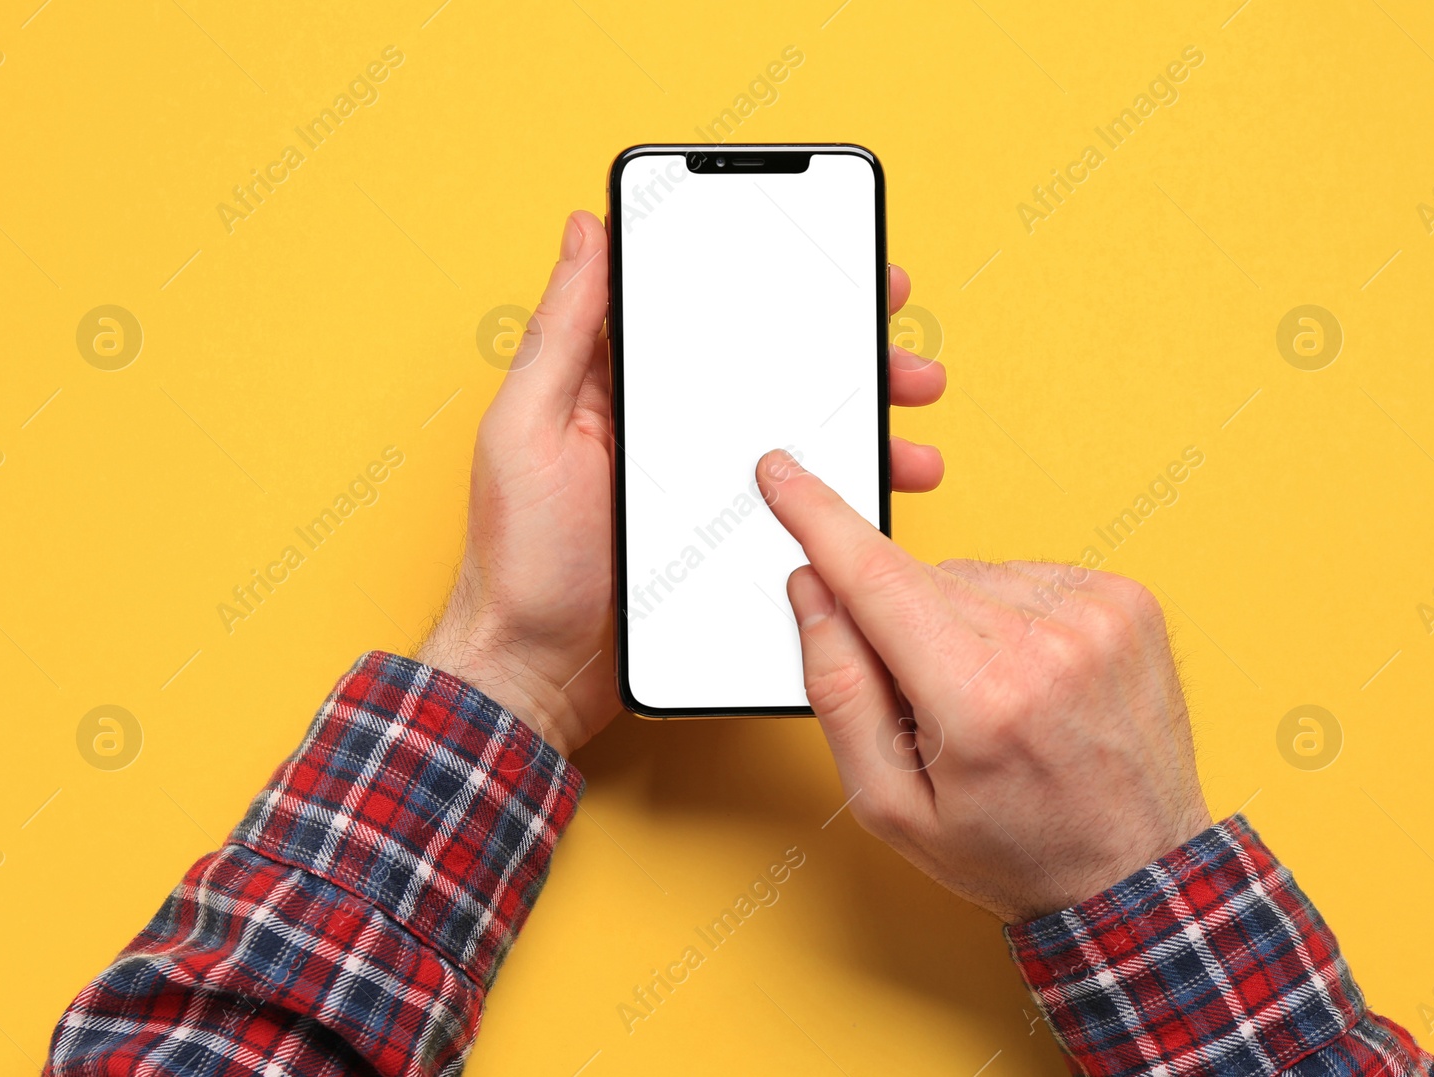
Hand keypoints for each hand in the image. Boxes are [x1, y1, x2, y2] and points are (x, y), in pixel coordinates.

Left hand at [417, 211, 948, 756]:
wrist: (537, 672)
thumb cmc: (519, 554)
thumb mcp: (527, 426)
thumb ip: (562, 330)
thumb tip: (585, 227)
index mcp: (625, 384)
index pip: (708, 310)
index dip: (775, 280)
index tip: (839, 259)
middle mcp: (672, 425)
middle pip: (773, 370)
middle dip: (846, 351)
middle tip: (898, 344)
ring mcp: (706, 485)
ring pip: (800, 435)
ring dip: (863, 423)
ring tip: (914, 428)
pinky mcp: (728, 539)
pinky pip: (798, 505)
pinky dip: (843, 495)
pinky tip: (879, 495)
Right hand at [755, 450, 1211, 921]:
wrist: (1138, 872)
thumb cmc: (1012, 848)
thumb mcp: (890, 804)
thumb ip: (838, 689)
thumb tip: (813, 587)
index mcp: (979, 700)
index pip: (876, 578)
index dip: (818, 520)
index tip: (782, 474)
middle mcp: (1045, 642)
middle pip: (918, 580)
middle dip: (898, 624)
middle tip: (932, 703)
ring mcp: (1096, 614)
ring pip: (971, 574)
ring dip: (959, 620)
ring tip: (995, 698)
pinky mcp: (1127, 599)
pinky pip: (1025, 574)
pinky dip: (1010, 613)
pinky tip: (1030, 674)